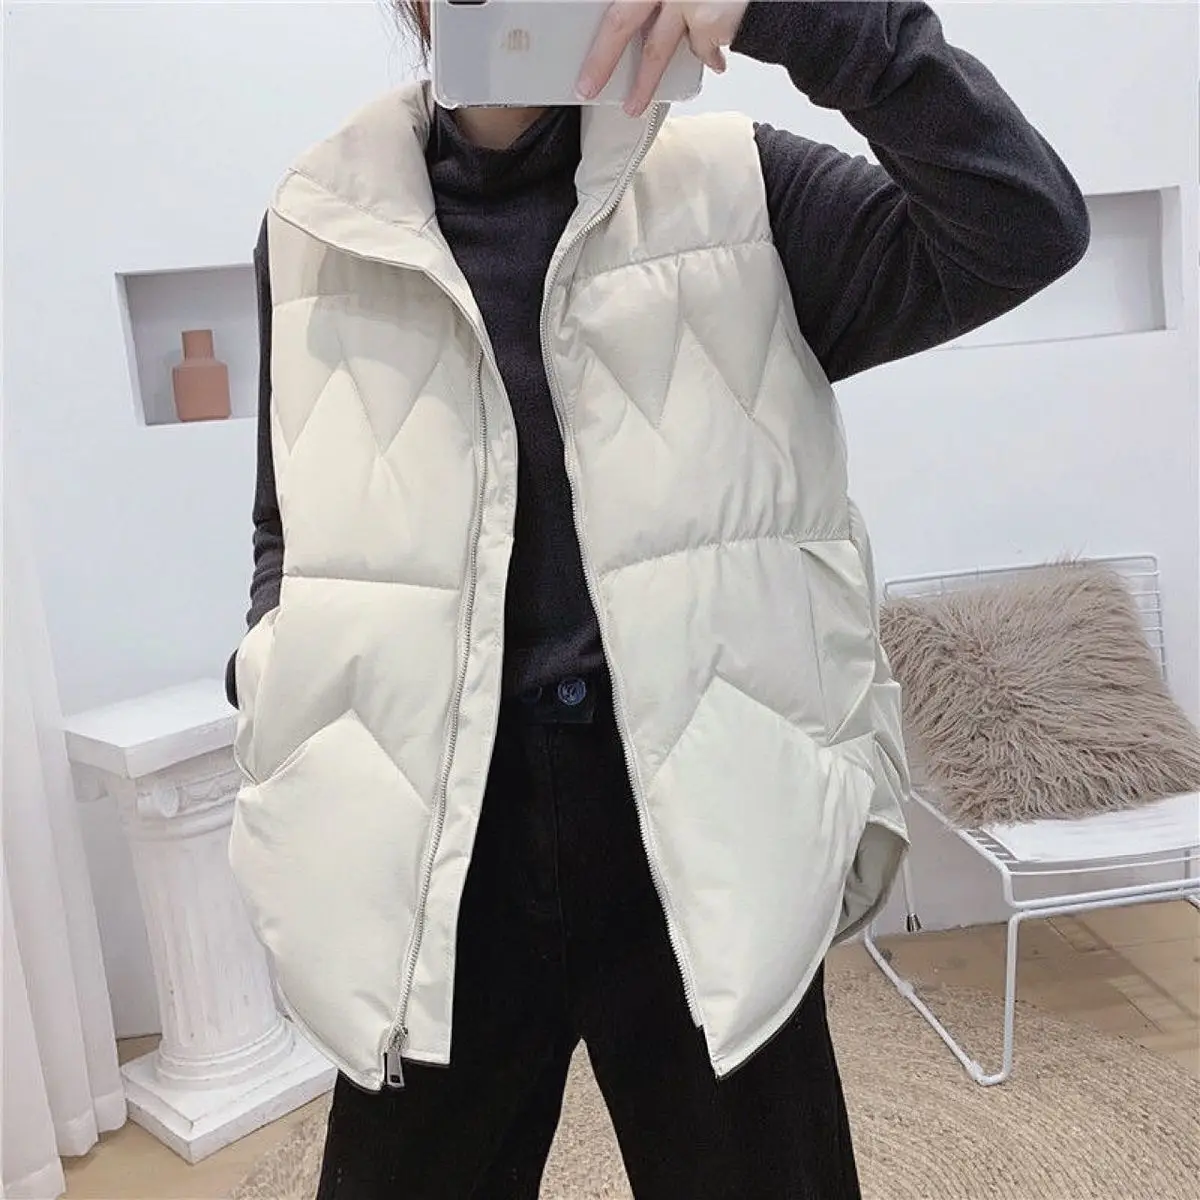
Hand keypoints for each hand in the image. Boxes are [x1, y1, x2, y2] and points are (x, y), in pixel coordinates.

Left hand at [577, 1, 749, 116]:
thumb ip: (660, 0)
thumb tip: (634, 18)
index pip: (618, 9)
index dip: (600, 39)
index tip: (583, 54)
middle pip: (620, 22)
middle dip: (602, 61)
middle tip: (586, 87)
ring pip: (657, 49)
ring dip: (646, 83)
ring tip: (634, 106)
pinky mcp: (708, 20)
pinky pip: (701, 48)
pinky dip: (708, 56)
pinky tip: (715, 62)